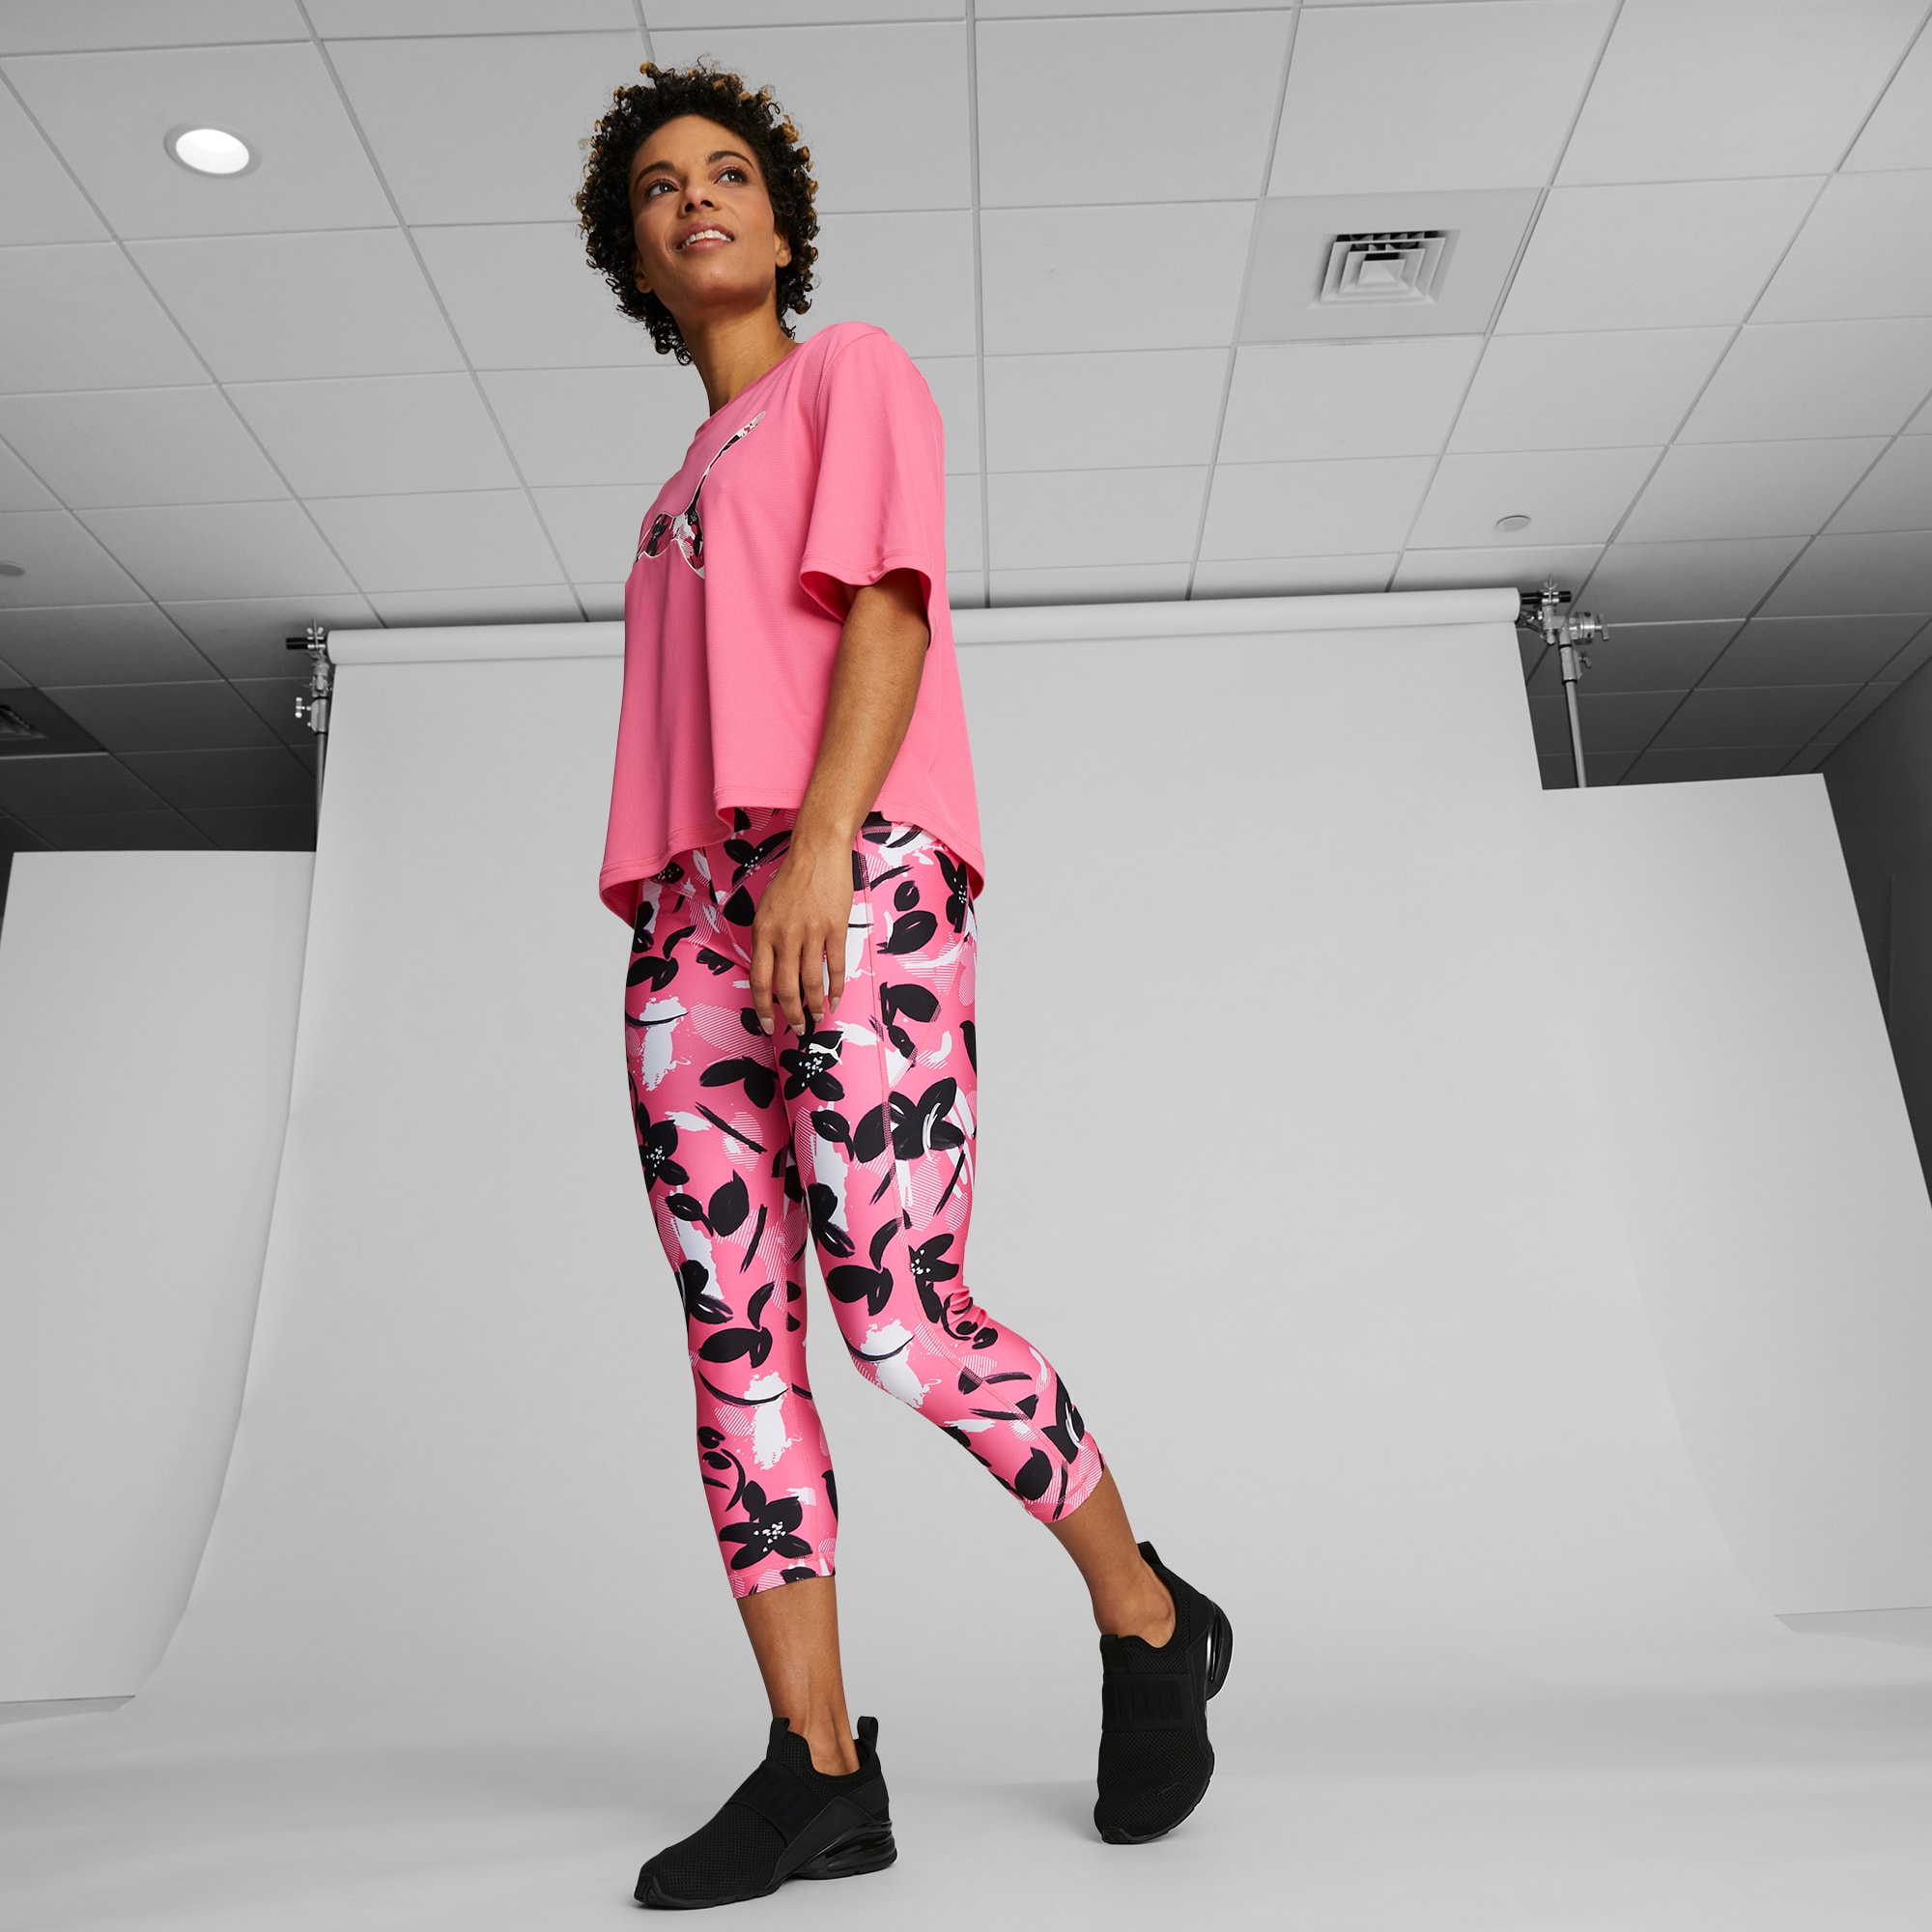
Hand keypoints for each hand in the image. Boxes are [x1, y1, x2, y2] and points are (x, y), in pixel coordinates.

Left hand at [750, 830, 852, 1035]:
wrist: (817, 851)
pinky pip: (835, 966)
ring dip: (814, 1006)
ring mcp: (810, 932)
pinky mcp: (835, 928)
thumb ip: (767, 940)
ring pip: (811, 982)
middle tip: (799, 1028)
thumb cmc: (791, 879)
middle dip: (792, 1014)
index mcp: (763, 932)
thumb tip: (772, 973)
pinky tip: (836, 999)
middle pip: (786, 988)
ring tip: (818, 1018)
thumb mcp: (766, 909)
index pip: (760, 980)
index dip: (764, 1008)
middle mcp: (784, 935)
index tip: (770, 1025)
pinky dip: (836, 987)